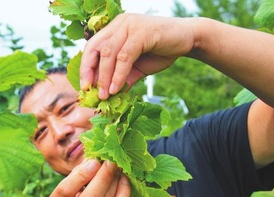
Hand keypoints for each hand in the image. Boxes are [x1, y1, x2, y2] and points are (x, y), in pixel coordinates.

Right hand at [41, 159, 129, 196]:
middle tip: (111, 160)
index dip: (80, 175)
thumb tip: (94, 158)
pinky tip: (123, 180)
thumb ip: (74, 178)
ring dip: (114, 182)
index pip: (65, 191)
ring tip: (117, 167)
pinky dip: (123, 193)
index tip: (94, 161)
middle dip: (103, 177)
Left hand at [80, 13, 195, 99]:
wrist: (188, 38)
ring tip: (104, 95)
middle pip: (95, 48)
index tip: (85, 86)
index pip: (93, 47)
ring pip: (109, 53)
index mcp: (116, 28)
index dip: (86, 66)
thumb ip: (124, 76)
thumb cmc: (162, 50)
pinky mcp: (141, 32)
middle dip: (89, 71)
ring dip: (104, 76)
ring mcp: (130, 26)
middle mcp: (120, 24)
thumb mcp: (138, 66)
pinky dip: (119, 74)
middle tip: (89, 91)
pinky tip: (116, 88)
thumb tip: (109, 93)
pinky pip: (124, 56)